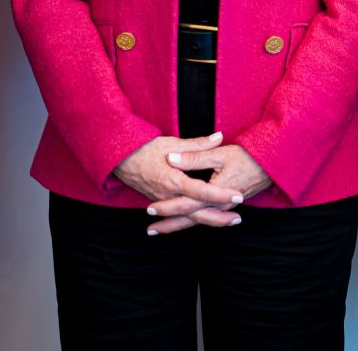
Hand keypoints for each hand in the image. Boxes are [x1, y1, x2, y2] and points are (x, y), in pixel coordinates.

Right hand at [114, 133, 245, 234]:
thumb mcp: (170, 143)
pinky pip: (181, 216)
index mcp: (172, 181)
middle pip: (197, 212)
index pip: (201, 191)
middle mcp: (168, 196)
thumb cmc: (143, 149)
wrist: (119, 159)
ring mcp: (164, 202)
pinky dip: (195, 219)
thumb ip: (197, 144)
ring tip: (230, 222)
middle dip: (219, 217)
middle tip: (238, 219)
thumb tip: (219, 136)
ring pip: (189, 218)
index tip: (238, 194)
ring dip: (210, 220)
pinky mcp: (161, 203)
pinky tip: (208, 219)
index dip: (221, 194)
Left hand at [146, 144, 272, 234]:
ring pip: (197, 220)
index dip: (168, 206)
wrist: (270, 165)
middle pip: (190, 218)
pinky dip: (191, 221)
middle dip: (170, 224)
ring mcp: (223, 208)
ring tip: (160, 229)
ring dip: (178, 225)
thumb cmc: (246, 157)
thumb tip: (172, 158)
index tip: (151, 208)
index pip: (187, 203)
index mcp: (214, 192)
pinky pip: (205, 217)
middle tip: (150, 229)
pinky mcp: (225, 206)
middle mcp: (218, 205)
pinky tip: (182, 222)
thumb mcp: (220, 154)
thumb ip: (195, 156)